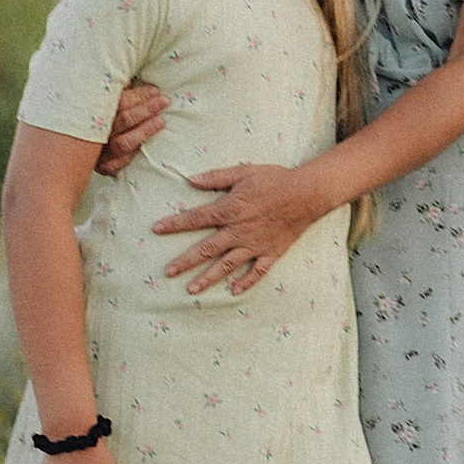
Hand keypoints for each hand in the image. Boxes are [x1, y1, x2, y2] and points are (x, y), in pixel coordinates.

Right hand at [95, 80, 167, 175]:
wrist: (69, 143)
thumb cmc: (92, 113)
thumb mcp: (100, 97)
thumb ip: (114, 88)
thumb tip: (132, 75)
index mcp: (94, 110)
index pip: (120, 102)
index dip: (139, 95)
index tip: (155, 90)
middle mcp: (96, 131)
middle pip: (124, 120)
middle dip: (146, 109)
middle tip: (164, 101)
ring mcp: (98, 151)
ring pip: (124, 142)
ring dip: (144, 131)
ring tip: (161, 121)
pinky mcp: (102, 167)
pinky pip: (117, 164)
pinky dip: (131, 156)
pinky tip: (145, 147)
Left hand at [151, 163, 323, 296]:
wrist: (307, 193)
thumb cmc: (275, 179)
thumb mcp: (244, 171)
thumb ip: (216, 177)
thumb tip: (190, 179)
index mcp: (229, 209)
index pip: (196, 218)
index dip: (174, 224)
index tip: (156, 230)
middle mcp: (238, 230)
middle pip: (206, 249)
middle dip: (185, 261)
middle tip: (168, 272)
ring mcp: (254, 244)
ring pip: (227, 265)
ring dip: (208, 278)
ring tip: (191, 290)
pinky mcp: (270, 252)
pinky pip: (257, 271)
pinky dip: (246, 282)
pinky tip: (234, 292)